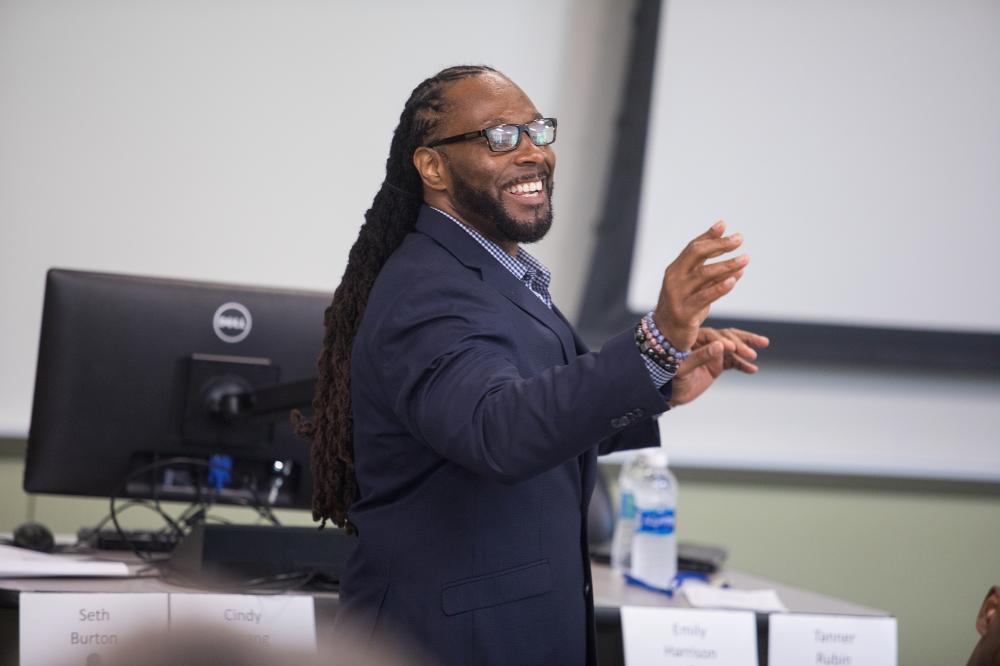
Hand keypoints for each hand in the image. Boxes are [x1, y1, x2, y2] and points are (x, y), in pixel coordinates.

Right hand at [653, 221, 747, 350]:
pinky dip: (720, 287)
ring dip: (727, 265)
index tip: (724, 225)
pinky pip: (705, 297)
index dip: (708, 235)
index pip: (693, 247)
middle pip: (697, 255)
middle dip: (720, 245)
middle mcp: (674, 279)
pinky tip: (734, 279)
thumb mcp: (695, 290)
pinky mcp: (685, 312)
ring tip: (745, 259)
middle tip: (739, 239)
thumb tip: (739, 267)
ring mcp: (678, 295)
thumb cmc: (683, 308)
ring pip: (704, 274)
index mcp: (675, 270)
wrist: (665, 335)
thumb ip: (713, 278)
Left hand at [668, 327, 769, 406]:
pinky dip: (743, 365)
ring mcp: (712, 353)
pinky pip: (733, 362)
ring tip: (755, 356)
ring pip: (733, 348)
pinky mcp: (717, 364)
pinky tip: (752, 370)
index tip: (731, 348)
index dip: (723, 341)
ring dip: (745, 351)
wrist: (669, 394)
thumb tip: (720, 346)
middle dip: (740, 343)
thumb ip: (700, 356)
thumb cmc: (670, 379)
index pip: (712, 335)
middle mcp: (704, 343)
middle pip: (726, 337)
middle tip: (751, 352)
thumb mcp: (683, 369)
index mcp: (692, 339)